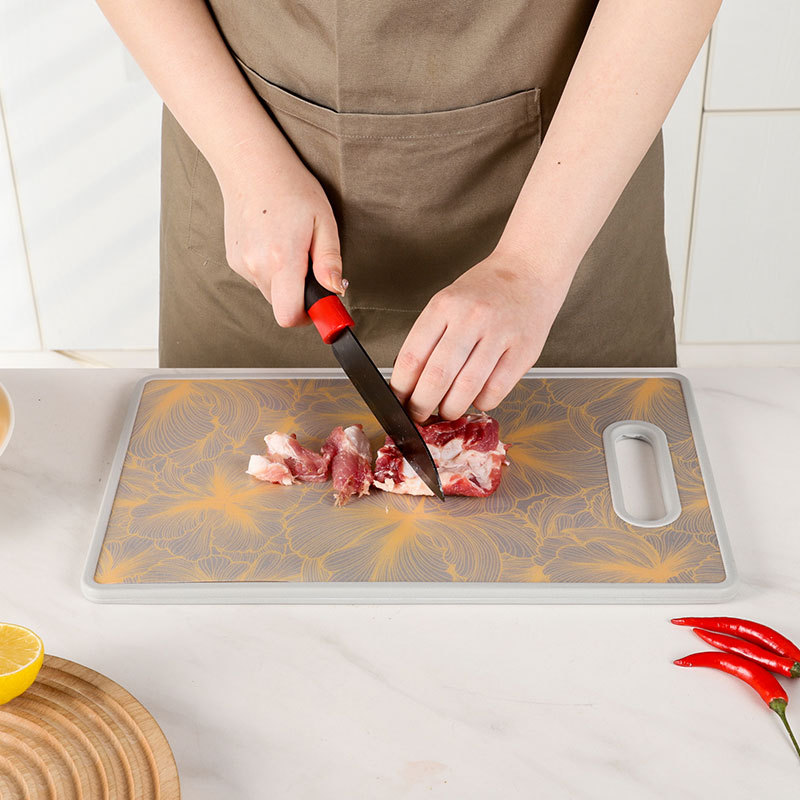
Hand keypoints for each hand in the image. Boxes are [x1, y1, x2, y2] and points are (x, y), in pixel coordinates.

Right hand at [219, 141, 343, 326]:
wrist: (250, 165)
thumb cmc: (291, 188)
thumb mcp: (323, 221)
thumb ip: (330, 261)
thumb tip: (336, 290)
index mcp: (282, 258)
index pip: (289, 315)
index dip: (308, 317)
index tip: (321, 305)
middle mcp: (257, 266)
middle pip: (282, 307)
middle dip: (300, 296)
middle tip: (311, 267)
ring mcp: (242, 264)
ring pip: (271, 293)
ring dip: (285, 282)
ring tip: (290, 246)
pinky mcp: (234, 259)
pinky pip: (258, 278)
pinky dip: (270, 269)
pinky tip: (273, 242)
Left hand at [391, 247, 570, 420]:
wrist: (529, 271)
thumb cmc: (484, 291)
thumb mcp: (447, 301)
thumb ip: (429, 337)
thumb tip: (409, 381)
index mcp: (444, 306)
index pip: (412, 357)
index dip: (401, 388)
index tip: (399, 401)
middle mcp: (471, 318)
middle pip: (437, 377)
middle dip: (422, 405)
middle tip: (418, 414)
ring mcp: (499, 334)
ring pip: (466, 388)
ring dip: (451, 409)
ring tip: (446, 410)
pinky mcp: (523, 351)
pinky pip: (495, 389)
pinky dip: (481, 402)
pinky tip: (476, 397)